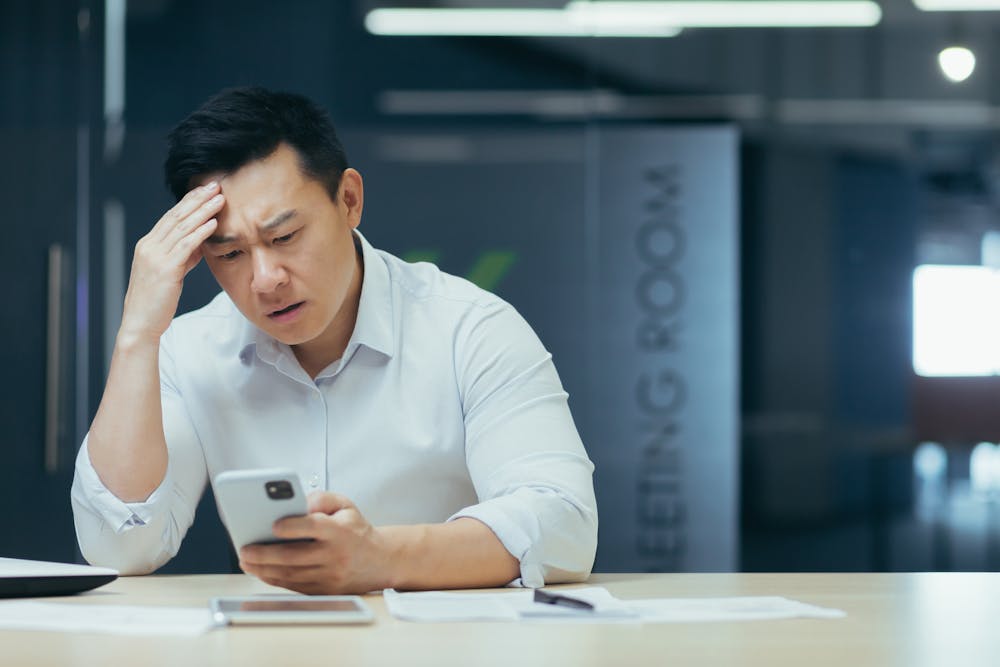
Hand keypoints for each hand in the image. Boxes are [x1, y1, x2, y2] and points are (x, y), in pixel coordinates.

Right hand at [118, 182, 223, 344]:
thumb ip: (184, 257)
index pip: (171, 216)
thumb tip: (201, 244)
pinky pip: (185, 246)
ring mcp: (155, 256)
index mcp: (148, 245)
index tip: (205, 190)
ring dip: (203, 211)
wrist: (140, 324)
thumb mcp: (171, 274)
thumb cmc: (156, 302)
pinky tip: (213, 223)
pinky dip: (200, 232)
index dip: (189, 201)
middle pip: (176, 216)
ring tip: (220, 198)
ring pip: (182, 227)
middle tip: (215, 185)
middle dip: (197, 199)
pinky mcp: (165, 269)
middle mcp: (149, 246)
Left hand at [238, 492, 393, 594]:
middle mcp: (335, 555)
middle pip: (295, 556)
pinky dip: (274, 579)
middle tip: (245, 549)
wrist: (380, 561)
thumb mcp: (345, 505)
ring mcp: (330, 576)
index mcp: (341, 531)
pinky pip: (294, 586)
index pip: (314, 527)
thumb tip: (296, 504)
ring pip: (291, 574)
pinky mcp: (325, 591)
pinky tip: (261, 570)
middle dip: (265, 554)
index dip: (293, 527)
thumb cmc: (356, 530)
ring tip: (246, 559)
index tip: (273, 524)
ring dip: (264, 569)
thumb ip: (321, 499)